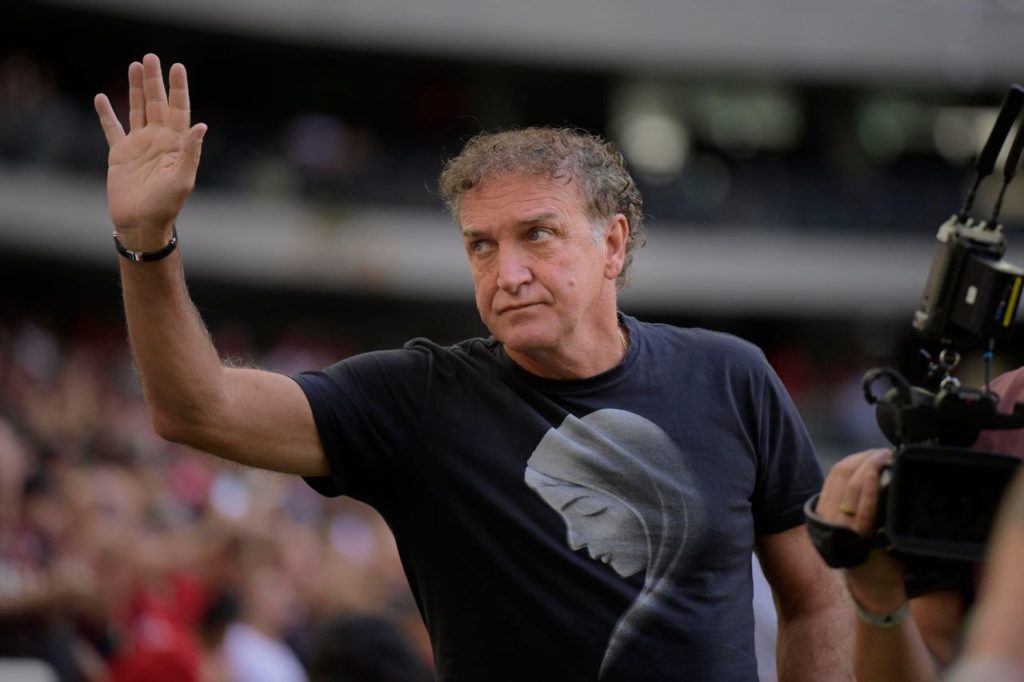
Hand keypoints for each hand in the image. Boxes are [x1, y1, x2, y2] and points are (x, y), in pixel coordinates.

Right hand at [94, 53, 206, 249]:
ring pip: (137, 110)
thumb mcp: (183, 179)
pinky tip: (101, 98)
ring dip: (135, 89)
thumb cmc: (166, 205)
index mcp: (176, 144)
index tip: (177, 67)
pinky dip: (106, 114)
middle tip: (151, 57)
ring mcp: (139, 145)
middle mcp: (159, 140)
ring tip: (134, 65)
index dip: (178, 88)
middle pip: (157, 103)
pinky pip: (112, 129)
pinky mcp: (120, 154)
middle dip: (154, 81)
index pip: (180, 109)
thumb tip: (201, 125)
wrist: (141, 223)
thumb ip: (191, 152)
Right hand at [819, 448, 907, 611]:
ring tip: (887, 459)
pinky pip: (860, 506)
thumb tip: (874, 472)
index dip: (857, 458)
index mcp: (824, 512)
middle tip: (885, 452)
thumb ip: (857, 503)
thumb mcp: (857, 525)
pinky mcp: (856, 539)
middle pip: (841, 474)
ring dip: (870, 465)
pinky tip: (877, 473)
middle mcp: (826, 519)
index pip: (835, 474)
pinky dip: (868, 486)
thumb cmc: (874, 556)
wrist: (876, 592)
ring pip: (848, 484)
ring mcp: (839, 528)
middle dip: (865, 457)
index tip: (876, 453)